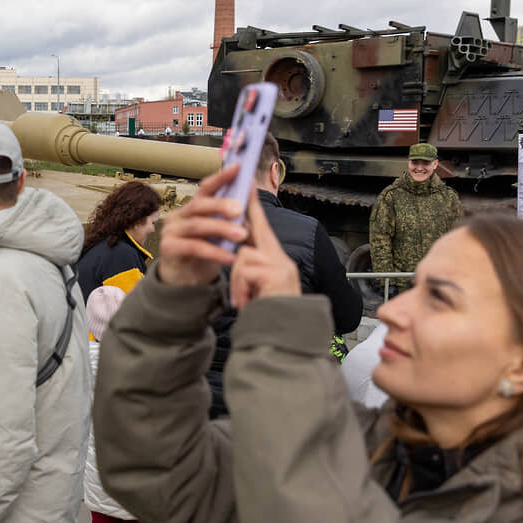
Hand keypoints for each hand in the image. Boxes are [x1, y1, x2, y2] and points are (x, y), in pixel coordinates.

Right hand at [158, 164, 248, 286]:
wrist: (186, 281)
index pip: (205, 188)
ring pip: (197, 226)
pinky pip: (194, 247)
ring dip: (221, 229)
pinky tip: (230, 258)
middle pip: (199, 205)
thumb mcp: (219, 234)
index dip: (221, 177)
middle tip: (240, 210)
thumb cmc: (205, 253)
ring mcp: (171, 231)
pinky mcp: (169, 249)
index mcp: (193, 208)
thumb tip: (251, 194)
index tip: (238, 168)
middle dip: (220, 205)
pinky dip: (214, 252)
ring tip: (241, 236)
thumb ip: (230, 217)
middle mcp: (179, 216)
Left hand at [229, 188, 300, 307]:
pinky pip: (244, 270)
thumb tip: (239, 251)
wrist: (285, 337)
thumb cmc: (270, 315)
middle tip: (244, 186)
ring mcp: (280, 265)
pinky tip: (246, 303)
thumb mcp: (259, 288)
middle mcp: (281, 260)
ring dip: (237, 279)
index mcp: (276, 261)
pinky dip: (240, 288)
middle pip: (259, 229)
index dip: (254, 208)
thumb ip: (251, 268)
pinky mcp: (274, 274)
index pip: (263, 229)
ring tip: (243, 300)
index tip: (248, 187)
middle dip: (250, 209)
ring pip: (243, 255)